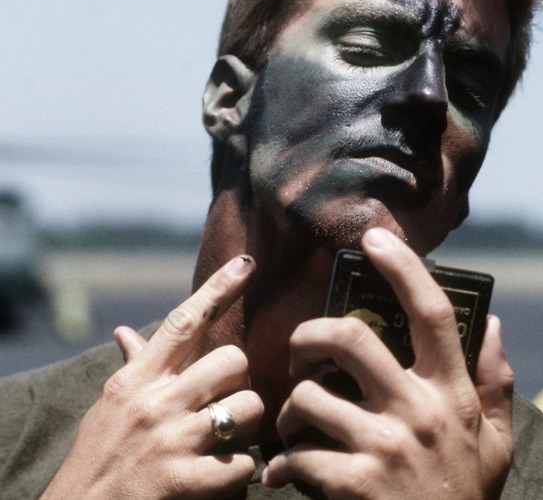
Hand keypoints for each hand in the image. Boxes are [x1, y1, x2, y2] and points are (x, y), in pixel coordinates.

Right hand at [42, 255, 263, 498]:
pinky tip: (221, 474)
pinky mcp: (185, 482)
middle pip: (232, 361)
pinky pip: (243, 464)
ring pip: (246, 407)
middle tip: (223, 399)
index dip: (219, 288)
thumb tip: (125, 331)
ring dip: (244, 424)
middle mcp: (157, 402)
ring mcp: (172, 441)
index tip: (246, 263)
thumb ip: (131, 366)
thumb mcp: (110, 404)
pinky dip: (239, 472)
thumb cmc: (97, 455)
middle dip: (238, 379)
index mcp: (138, 379)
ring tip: (225, 437)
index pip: (185, 321)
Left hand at [263, 228, 513, 498]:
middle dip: (309, 335)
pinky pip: (298, 454)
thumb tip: (493, 322)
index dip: (403, 268)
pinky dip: (282, 461)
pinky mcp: (355, 487)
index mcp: (451, 394)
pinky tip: (284, 471)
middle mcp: (419, 411)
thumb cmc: (465, 495)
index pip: (431, 313)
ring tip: (294, 425)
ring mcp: (386, 448)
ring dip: (289, 410)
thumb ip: (498, 381)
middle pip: (349, 338)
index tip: (375, 238)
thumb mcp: (497, 442)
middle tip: (301, 353)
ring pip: (310, 396)